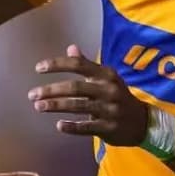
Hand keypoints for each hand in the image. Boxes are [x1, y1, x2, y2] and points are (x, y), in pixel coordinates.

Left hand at [30, 45, 150, 145]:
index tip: (38, 68)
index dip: (57, 64)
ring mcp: (109, 109)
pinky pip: (87, 127)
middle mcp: (108, 89)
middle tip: (32, 95)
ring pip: (78, 106)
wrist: (142, 122)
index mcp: (106, 74)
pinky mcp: (109, 127)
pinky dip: (72, 126)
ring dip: (56, 106)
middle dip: (51, 90)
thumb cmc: (118, 96)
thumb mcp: (106, 78)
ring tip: (38, 106)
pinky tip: (59, 125)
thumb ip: (87, 64)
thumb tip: (70, 48)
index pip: (78, 65)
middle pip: (75, 87)